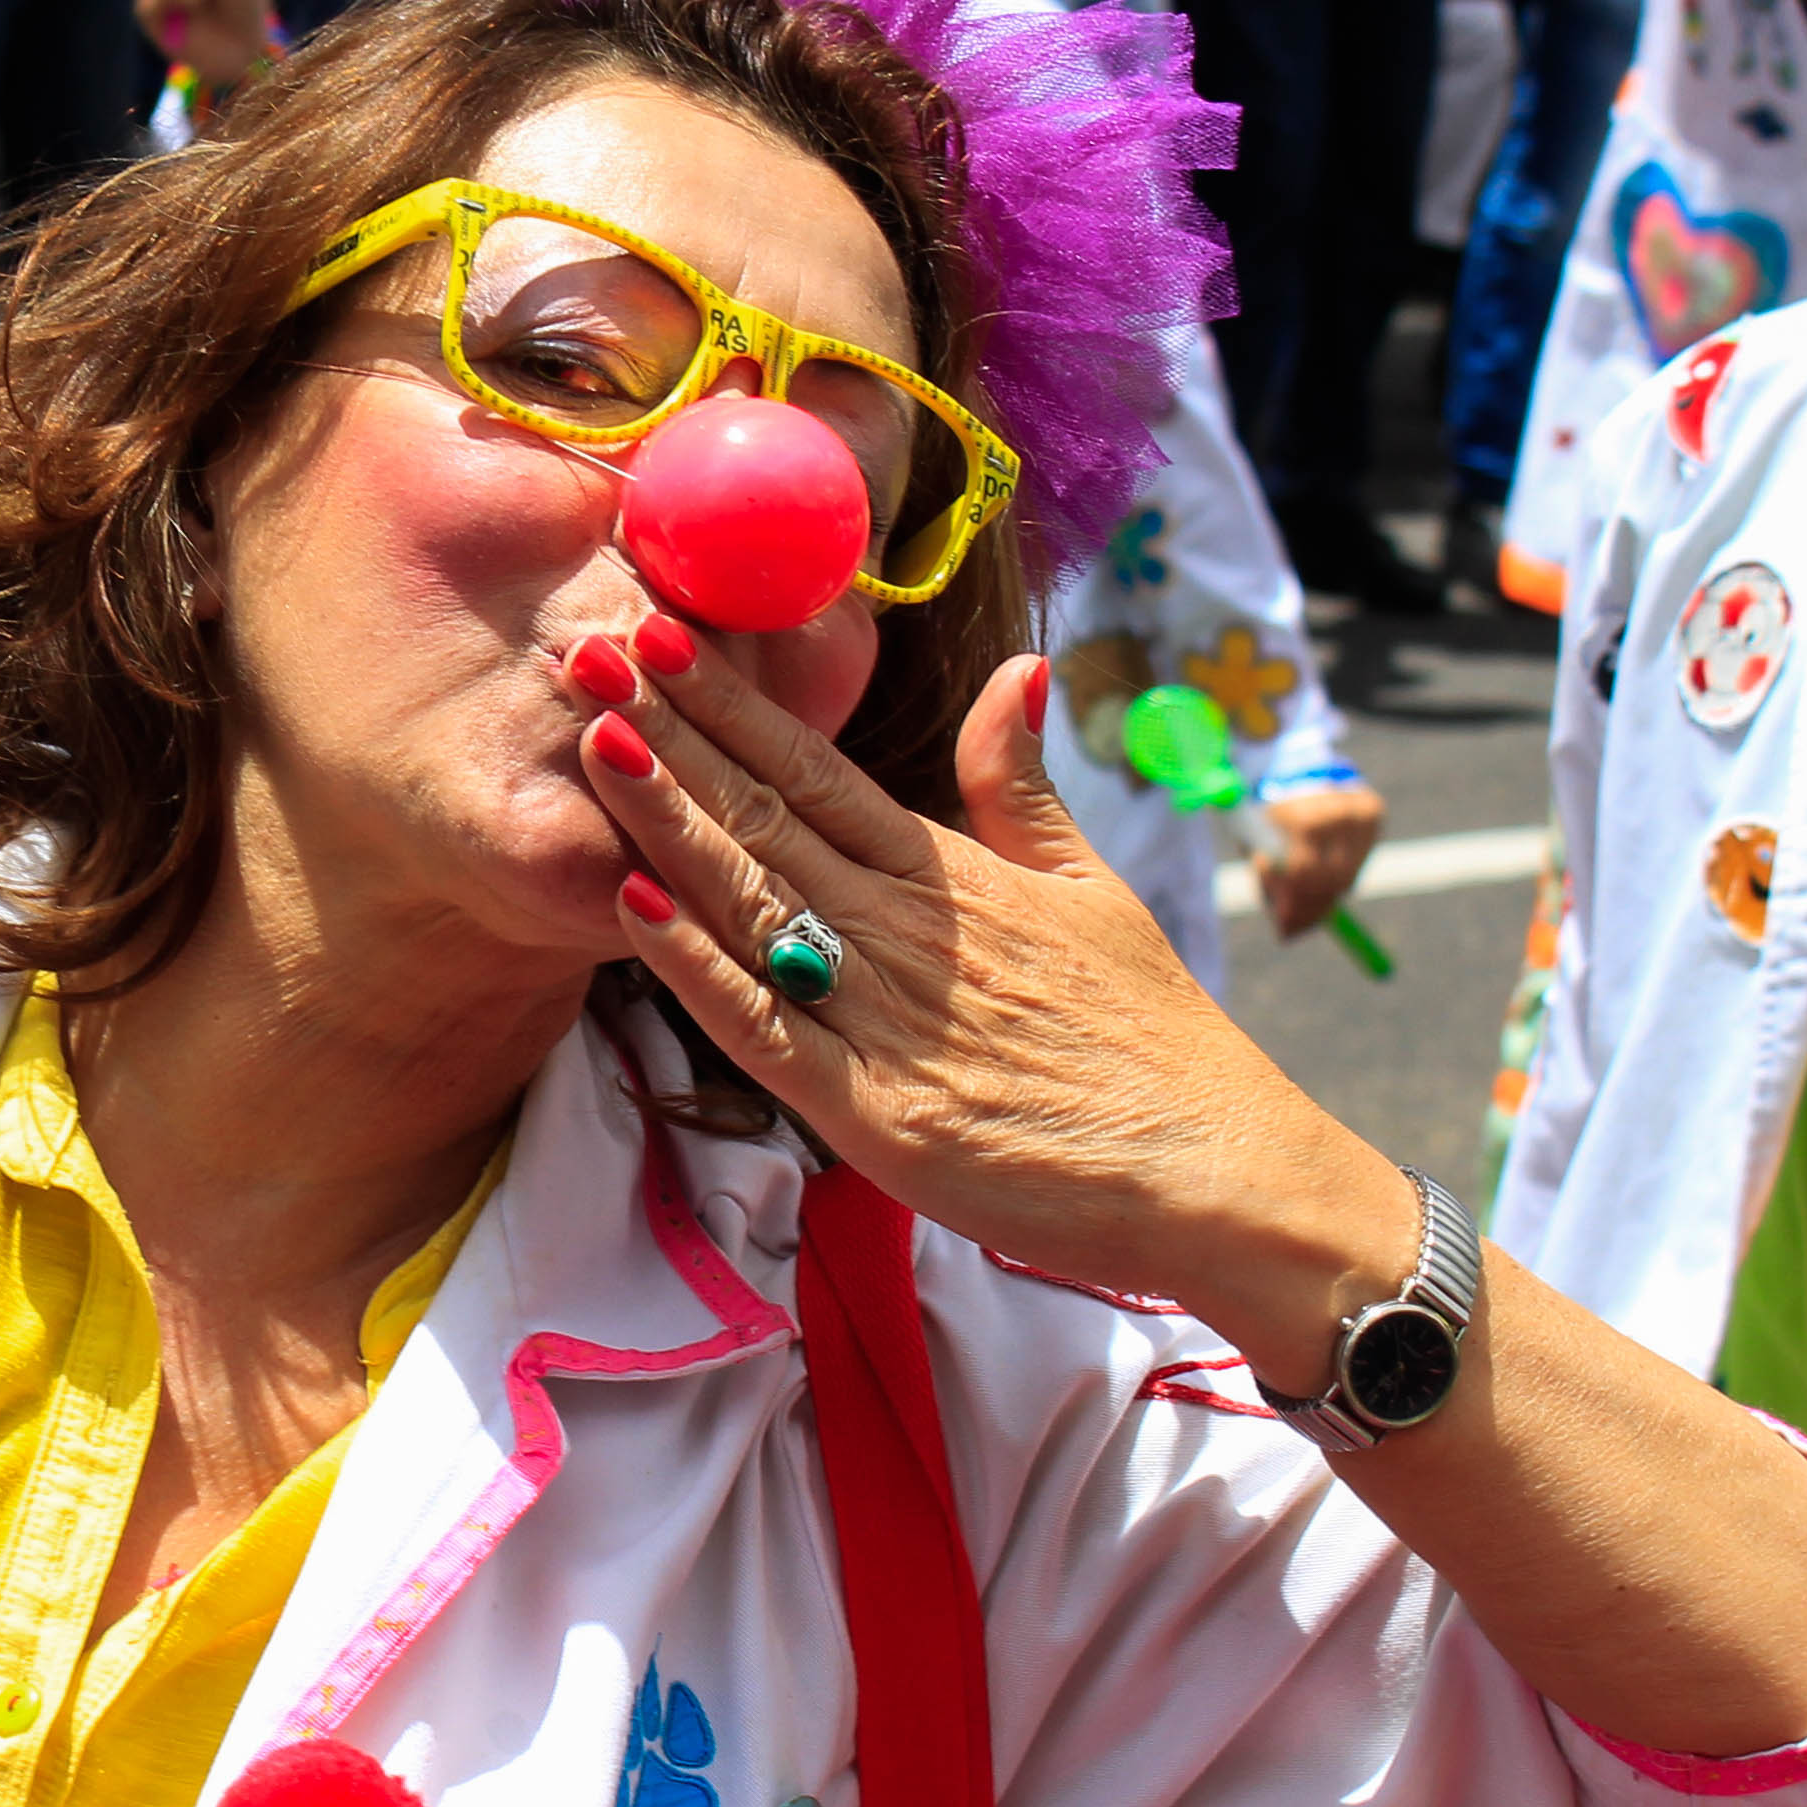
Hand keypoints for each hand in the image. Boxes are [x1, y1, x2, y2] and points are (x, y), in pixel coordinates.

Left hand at [579, 626, 1407, 1381]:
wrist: (1221, 1174)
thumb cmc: (1151, 1035)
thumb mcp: (1090, 890)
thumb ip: (1024, 788)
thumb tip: (1017, 668)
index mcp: (951, 875)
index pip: (818, 771)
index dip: (731, 704)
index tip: (659, 632)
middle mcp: (909, 931)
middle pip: (767, 819)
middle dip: (671, 738)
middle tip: (584, 656)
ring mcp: (887, 1021)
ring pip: (753, 905)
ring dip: (668, 824)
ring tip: (594, 743)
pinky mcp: (876, 1115)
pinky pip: (765, 1031)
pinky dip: (697, 969)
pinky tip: (631, 909)